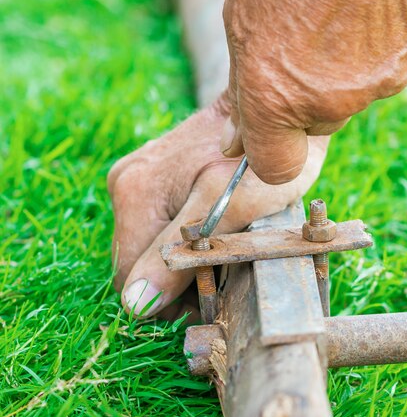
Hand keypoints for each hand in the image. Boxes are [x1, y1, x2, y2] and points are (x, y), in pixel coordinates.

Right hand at [108, 95, 328, 318]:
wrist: (270, 111)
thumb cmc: (260, 161)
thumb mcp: (229, 209)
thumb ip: (179, 252)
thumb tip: (137, 304)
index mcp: (135, 194)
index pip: (132, 279)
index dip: (169, 300)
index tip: (211, 291)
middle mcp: (126, 184)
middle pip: (136, 263)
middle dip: (175, 279)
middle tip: (222, 269)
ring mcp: (135, 177)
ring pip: (146, 247)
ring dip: (179, 260)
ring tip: (220, 247)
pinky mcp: (150, 176)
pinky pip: (155, 226)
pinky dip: (179, 239)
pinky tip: (210, 229)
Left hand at [221, 0, 406, 183]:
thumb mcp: (241, 25)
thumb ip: (241, 93)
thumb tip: (234, 143)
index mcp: (274, 98)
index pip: (275, 168)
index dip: (271, 154)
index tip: (267, 135)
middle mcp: (325, 103)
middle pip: (312, 129)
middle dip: (302, 103)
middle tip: (300, 52)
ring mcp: (372, 88)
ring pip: (347, 103)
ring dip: (336, 78)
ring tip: (332, 25)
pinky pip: (378, 80)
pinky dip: (368, 60)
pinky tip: (361, 20)